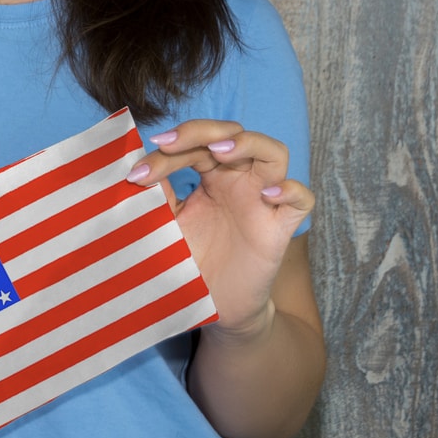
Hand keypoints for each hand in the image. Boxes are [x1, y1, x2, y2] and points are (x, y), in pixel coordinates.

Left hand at [128, 120, 313, 335]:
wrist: (213, 306)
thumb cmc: (192, 260)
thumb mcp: (167, 224)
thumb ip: (158, 196)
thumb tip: (135, 168)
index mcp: (212, 174)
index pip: (195, 145)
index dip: (169, 150)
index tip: (137, 172)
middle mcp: (240, 180)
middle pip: (233, 134)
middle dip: (201, 131)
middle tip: (170, 143)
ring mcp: (263, 200)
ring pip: (274, 153)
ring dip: (249, 143)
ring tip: (219, 151)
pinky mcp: (280, 227)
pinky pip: (302, 199)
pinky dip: (291, 190)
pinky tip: (267, 195)